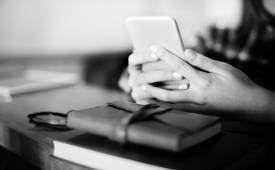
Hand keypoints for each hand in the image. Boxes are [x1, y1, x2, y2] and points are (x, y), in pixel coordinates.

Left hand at [129, 45, 272, 121]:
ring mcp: (195, 106)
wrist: (248, 106)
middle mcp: (196, 96)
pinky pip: (175, 108)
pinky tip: (155, 101)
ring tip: (140, 93)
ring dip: (153, 99)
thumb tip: (186, 52)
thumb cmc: (238, 85)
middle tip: (138, 80)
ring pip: (169, 104)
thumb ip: (203, 61)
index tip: (155, 48)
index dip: (166, 56)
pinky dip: (163, 105)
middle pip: (167, 92)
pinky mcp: (196, 111)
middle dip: (151, 85)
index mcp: (203, 82)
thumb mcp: (224, 69)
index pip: (180, 67)